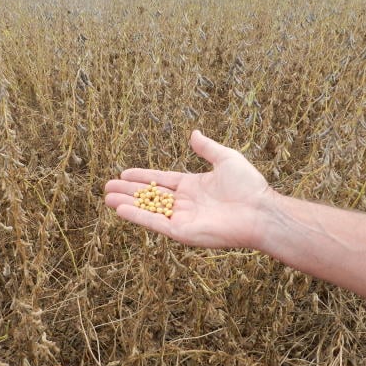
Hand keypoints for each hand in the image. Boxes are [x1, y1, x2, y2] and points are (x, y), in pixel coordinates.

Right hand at [104, 130, 273, 248]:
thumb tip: (194, 133)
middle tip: (107, 187)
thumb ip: (207, 148)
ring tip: (106, 198)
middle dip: (128, 191)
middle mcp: (185, 203)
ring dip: (127, 204)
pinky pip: (155, 223)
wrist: (259, 211)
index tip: (123, 173)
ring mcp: (182, 218)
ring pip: (148, 209)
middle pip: (150, 196)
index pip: (161, 180)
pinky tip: (120, 210)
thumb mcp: (226, 159)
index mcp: (193, 186)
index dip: (142, 177)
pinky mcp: (182, 232)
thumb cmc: (248, 186)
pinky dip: (137, 217)